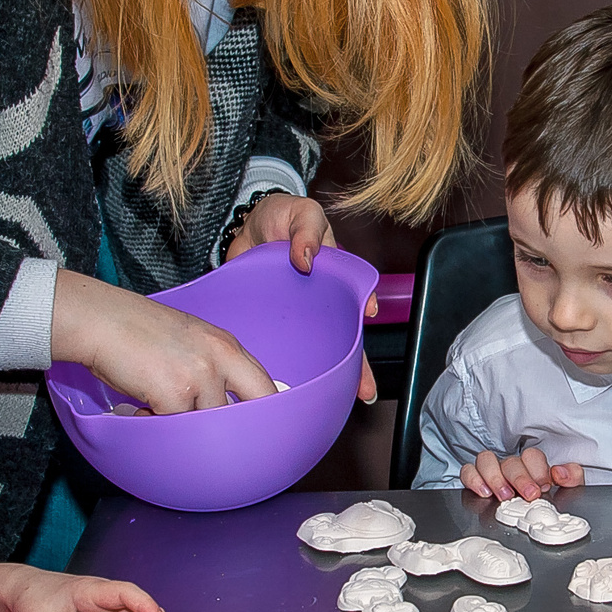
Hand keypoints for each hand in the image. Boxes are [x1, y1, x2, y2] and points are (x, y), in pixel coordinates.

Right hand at [52, 270, 275, 410]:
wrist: (101, 321)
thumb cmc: (137, 331)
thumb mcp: (191, 341)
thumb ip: (214, 369)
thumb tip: (227, 408)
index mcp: (226, 346)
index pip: (265, 387)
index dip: (264, 413)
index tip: (258, 431)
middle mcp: (220, 358)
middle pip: (248, 413)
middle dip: (234, 431)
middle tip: (219, 443)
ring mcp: (200, 376)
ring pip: (206, 423)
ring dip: (183, 423)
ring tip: (159, 406)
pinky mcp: (175, 394)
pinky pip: (176, 426)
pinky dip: (156, 423)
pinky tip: (142, 407)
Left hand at [228, 193, 378, 401]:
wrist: (243, 223)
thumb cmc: (281, 215)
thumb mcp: (301, 213)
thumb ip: (307, 231)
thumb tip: (307, 257)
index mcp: (334, 274)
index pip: (355, 300)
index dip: (363, 318)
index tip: (368, 323)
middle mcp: (319, 299)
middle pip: (342, 335)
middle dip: (356, 364)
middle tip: (363, 389)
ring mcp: (295, 313)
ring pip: (315, 347)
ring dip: (324, 372)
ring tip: (333, 398)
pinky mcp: (270, 319)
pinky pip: (281, 343)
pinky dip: (286, 363)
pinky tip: (287, 384)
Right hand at [462, 447, 586, 500]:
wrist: (532, 519)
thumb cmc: (545, 498)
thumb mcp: (566, 489)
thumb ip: (572, 477)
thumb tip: (561, 473)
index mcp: (532, 466)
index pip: (532, 456)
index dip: (538, 469)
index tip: (544, 485)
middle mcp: (511, 466)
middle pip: (511, 461)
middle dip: (520, 478)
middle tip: (529, 494)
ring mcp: (492, 471)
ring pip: (486, 460)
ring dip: (495, 477)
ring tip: (504, 495)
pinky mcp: (476, 480)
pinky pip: (468, 471)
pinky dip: (473, 479)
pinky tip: (484, 492)